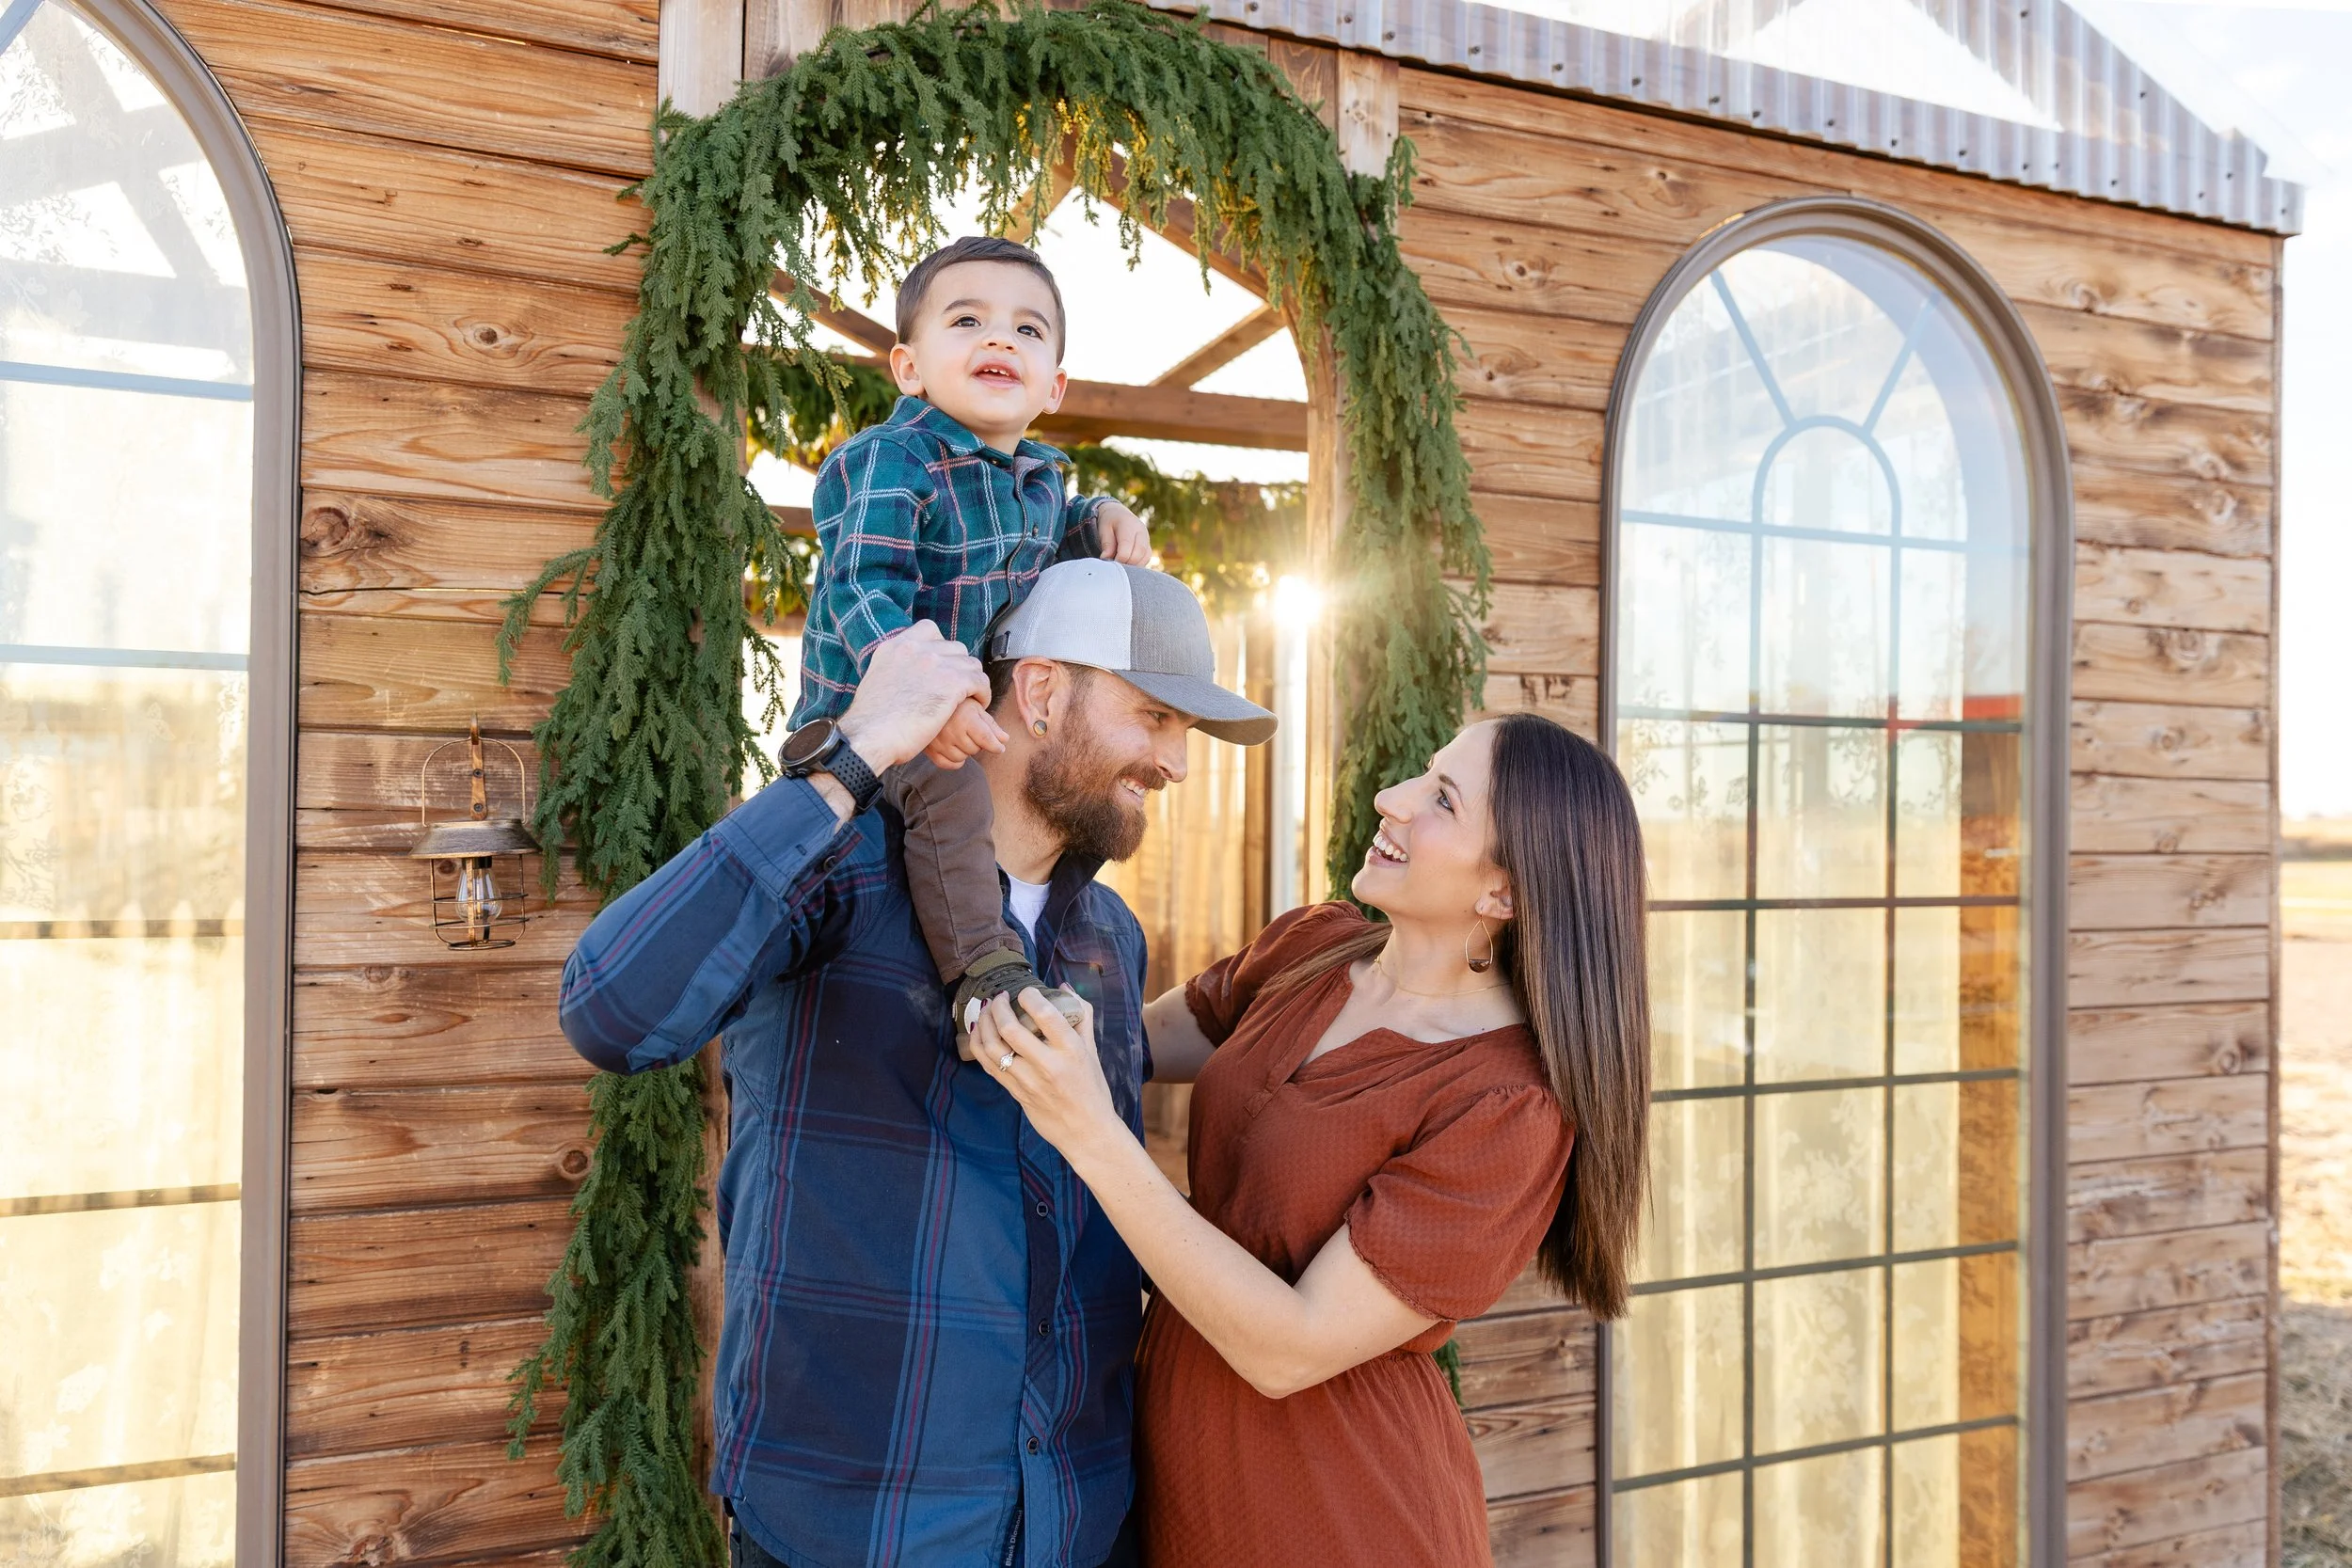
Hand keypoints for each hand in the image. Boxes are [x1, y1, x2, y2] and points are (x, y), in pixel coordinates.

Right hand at [836, 622, 989, 771]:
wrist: (871, 737)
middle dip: (959, 667)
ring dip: (972, 681)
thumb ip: (893, 670)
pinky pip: (980, 681)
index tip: (943, 666)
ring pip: (970, 664)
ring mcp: (935, 663)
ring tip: (969, 698)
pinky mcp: (952, 682)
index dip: (941, 648)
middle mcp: (915, 649)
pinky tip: (977, 705)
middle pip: (954, 647)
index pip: (929, 629)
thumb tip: (904, 677)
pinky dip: (983, 694)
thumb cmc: (871, 723)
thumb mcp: (877, 681)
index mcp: (894, 646)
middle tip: (958, 688)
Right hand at [923, 697, 1007, 769]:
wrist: (927, 701)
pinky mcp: (929, 749)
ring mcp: (938, 741)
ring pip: (962, 758)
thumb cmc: (956, 704)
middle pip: (975, 750)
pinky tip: (955, 748)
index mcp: (965, 718)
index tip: (1000, 748)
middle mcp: (950, 731)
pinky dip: (955, 760)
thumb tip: (1004, 740)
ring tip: (961, 737)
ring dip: (965, 751)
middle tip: (971, 732)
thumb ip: (991, 725)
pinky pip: (948, 764)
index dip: (996, 746)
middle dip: (978, 743)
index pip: (985, 739)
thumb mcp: (976, 709)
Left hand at [972, 988, 1121, 1158]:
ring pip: (993, 1047)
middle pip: (1011, 1029)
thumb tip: (1066, 988)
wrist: (1086, 1132)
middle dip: (999, 1007)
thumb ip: (1082, 1017)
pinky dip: (979, 1044)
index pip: (1045, 1015)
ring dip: (984, 1024)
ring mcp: (1028, 1081)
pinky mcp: (1016, 1092)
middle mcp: (1048, 1065)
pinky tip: (980, 1032)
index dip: (1029, 996)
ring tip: (986, 1011)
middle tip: (1000, 996)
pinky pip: (989, 1065)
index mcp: (1071, 1050)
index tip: (1025, 991)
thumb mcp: (1092, 1051)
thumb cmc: (1092, 1089)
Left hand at [1095, 502, 1151, 566]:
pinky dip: (1137, 564)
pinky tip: (1126, 564)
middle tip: (1115, 567)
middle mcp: (1141, 531)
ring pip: (1145, 557)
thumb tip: (1106, 559)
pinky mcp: (1148, 546)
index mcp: (1128, 524)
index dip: (1119, 558)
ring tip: (1120, 565)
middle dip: (1127, 563)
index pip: (1127, 545)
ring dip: (1133, 565)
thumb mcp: (1104, 529)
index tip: (1110, 563)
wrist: (1119, 514)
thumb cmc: (1110, 522)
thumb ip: (1107, 544)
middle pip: (1139, 552)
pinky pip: (1146, 559)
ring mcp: (1147, 539)